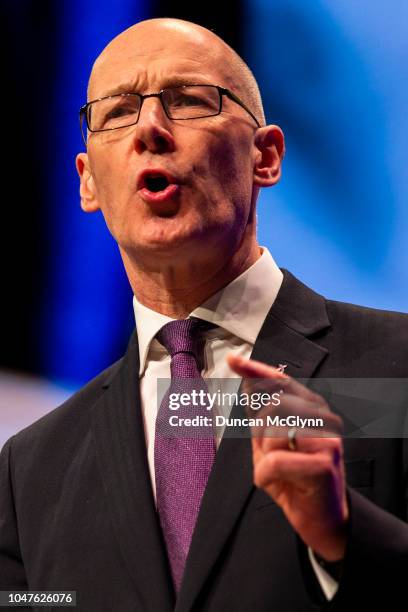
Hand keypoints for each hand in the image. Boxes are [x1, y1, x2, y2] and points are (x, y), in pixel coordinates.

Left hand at [227, 354, 348, 561]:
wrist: (321, 521)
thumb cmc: (295, 480)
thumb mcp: (270, 445)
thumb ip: (261, 417)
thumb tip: (248, 383)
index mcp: (311, 411)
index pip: (281, 383)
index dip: (256, 370)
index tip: (234, 359)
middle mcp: (323, 420)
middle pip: (272, 406)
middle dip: (260, 434)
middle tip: (270, 457)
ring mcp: (326, 441)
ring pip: (272, 433)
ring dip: (263, 458)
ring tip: (279, 472)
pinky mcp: (323, 465)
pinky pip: (274, 461)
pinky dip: (265, 476)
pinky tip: (279, 485)